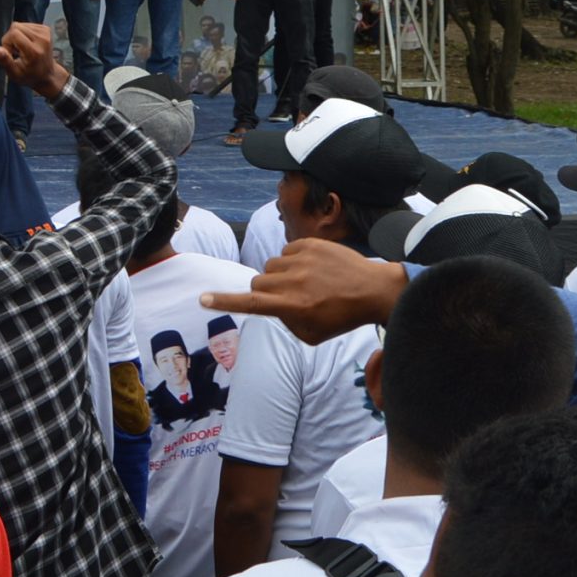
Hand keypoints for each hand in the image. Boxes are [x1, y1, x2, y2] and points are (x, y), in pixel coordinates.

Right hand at [0, 21, 69, 97]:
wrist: (48, 74)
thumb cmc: (28, 75)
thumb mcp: (14, 74)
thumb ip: (5, 61)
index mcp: (34, 51)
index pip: (14, 33)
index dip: (6, 41)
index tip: (10, 53)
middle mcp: (42, 40)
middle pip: (15, 26)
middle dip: (10, 38)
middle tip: (15, 51)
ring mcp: (46, 33)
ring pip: (20, 25)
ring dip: (16, 35)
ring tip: (22, 48)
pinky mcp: (46, 29)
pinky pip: (26, 25)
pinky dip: (23, 33)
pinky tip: (27, 43)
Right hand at [201, 237, 410, 345]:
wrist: (373, 290)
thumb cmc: (341, 316)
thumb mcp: (312, 334)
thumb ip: (285, 321)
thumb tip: (271, 305)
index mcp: (292, 307)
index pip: (251, 303)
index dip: (224, 301)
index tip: (203, 298)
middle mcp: (293, 282)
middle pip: (257, 281)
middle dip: (266, 289)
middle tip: (288, 296)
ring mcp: (301, 259)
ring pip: (271, 265)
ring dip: (280, 274)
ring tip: (306, 281)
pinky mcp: (310, 243)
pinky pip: (286, 250)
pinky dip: (294, 259)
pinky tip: (314, 268)